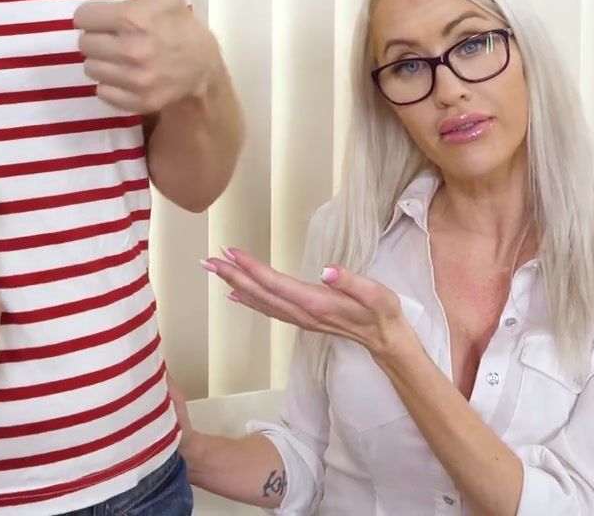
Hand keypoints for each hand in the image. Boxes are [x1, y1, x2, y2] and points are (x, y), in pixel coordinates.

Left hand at [73, 0, 217, 113]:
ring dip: (102, 62)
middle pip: (84, 44)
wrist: (202, 67)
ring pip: (90, 69)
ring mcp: (134, 79)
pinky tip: (127, 74)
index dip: (94, 15)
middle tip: (117, 36)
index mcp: (133, 19)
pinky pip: (101, 92)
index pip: (82, 17)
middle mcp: (132, 51)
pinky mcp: (136, 101)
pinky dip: (110, 86)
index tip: (110, 17)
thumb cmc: (176, 20)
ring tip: (121, 55)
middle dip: (98, 39)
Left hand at [203, 247, 414, 361]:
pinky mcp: (302, 319)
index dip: (252, 269)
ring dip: (236, 285)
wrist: (386, 340)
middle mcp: (302, 313)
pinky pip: (268, 309)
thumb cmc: (382, 313)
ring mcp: (300, 319)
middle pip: (260, 294)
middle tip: (208, 260)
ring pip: (261, 302)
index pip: (276, 284)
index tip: (231, 252)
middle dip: (233, 276)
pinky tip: (236, 295)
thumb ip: (352, 282)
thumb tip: (328, 270)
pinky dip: (249, 300)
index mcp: (315, 303)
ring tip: (215, 270)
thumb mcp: (376, 294)